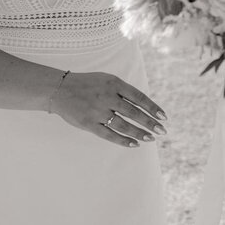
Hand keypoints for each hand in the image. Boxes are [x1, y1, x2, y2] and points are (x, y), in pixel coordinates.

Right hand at [48, 71, 165, 147]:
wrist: (60, 89)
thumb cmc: (88, 84)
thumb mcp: (107, 80)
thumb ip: (124, 91)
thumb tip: (144, 106)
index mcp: (114, 84)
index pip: (139, 97)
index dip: (152, 107)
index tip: (163, 116)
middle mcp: (107, 97)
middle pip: (133, 112)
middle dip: (150, 122)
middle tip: (162, 130)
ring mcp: (98, 111)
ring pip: (123, 125)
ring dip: (139, 133)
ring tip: (150, 138)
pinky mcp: (89, 124)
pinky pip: (109, 134)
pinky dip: (123, 140)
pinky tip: (134, 144)